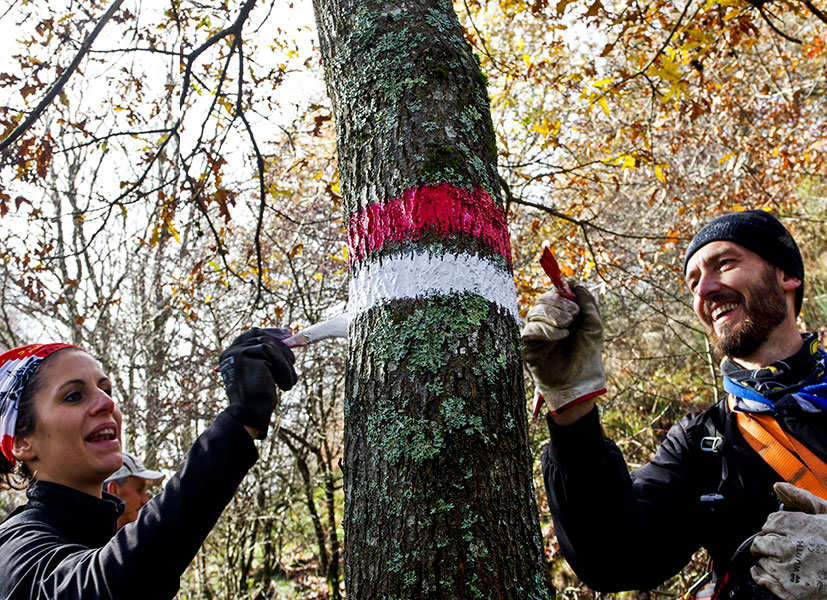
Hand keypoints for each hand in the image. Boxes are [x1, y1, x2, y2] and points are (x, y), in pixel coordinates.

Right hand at [219, 328, 296, 438]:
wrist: (249, 414)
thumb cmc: (257, 398)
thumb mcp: (262, 373)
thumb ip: (266, 357)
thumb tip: (286, 338)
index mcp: (230, 355)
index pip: (252, 334)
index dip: (271, 333)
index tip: (288, 334)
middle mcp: (230, 351)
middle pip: (261, 336)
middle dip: (281, 345)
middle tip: (293, 360)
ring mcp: (237, 352)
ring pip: (269, 345)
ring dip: (284, 363)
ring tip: (290, 381)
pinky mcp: (246, 355)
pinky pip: (273, 354)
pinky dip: (284, 368)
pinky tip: (286, 384)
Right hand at [521, 284, 605, 415]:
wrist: (580, 381)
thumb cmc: (587, 354)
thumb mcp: (594, 326)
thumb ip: (587, 304)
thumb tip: (577, 284)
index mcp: (563, 313)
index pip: (555, 293)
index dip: (561, 288)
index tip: (571, 286)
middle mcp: (547, 321)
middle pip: (542, 299)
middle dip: (558, 302)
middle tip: (574, 314)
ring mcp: (536, 333)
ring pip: (534, 312)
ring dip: (553, 316)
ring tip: (568, 327)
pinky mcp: (528, 346)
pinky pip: (530, 330)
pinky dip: (547, 330)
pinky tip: (561, 336)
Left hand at [750, 482, 826, 599]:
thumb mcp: (825, 514)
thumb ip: (801, 499)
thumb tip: (779, 486)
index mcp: (796, 526)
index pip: (769, 524)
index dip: (775, 528)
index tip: (782, 532)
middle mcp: (788, 547)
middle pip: (762, 543)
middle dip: (770, 545)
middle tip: (783, 548)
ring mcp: (788, 570)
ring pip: (762, 562)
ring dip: (769, 561)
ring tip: (787, 562)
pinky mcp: (789, 590)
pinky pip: (764, 581)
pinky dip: (764, 577)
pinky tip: (777, 574)